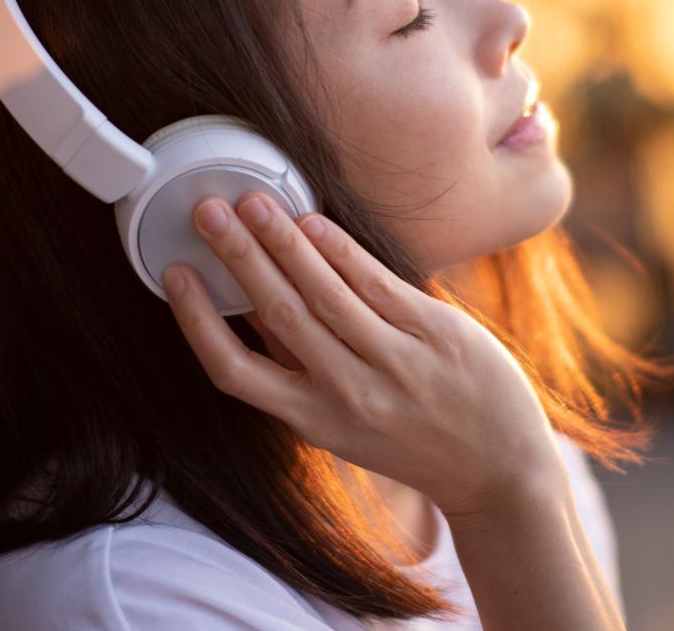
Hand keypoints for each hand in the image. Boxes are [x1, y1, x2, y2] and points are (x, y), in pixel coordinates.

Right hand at [162, 191, 563, 517]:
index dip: (198, 321)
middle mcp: (349, 394)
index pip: (236, 372)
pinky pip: (377, 284)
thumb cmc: (412, 437)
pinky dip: (340, 250)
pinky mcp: (435, 334)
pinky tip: (313, 221)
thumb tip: (249, 304)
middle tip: (208, 212)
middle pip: (277, 315)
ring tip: (253, 203)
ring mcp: (395, 363)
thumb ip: (297, 365)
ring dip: (282, 242)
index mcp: (314, 420)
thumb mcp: (342, 423)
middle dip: (237, 257)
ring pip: (325, 293)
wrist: (498, 469)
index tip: (175, 274)